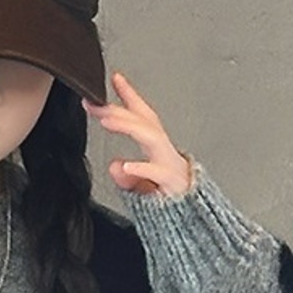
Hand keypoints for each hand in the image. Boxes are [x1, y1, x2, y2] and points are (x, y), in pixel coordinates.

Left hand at [83, 72, 193, 197]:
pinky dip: (141, 168)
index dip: (129, 95)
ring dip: (128, 127)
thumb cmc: (170, 192)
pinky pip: (155, 173)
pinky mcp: (171, 182)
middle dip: (119, 110)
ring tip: (107, 121)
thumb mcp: (142, 182)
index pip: (142, 115)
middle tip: (96, 103)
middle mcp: (163, 150)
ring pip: (150, 137)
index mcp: (156, 145)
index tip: (114, 78)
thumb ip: (127, 175)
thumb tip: (115, 167)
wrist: (195, 214)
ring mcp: (169, 163)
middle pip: (143, 122)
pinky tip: (125, 165)